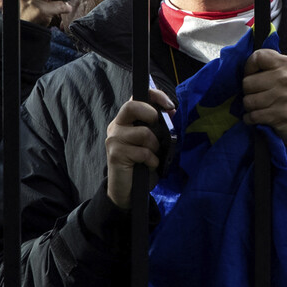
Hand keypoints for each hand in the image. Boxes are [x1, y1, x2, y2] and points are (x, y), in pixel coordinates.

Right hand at [105, 89, 175, 208]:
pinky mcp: (116, 154)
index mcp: (125, 120)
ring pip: (144, 133)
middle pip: (132, 107)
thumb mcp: (152, 142)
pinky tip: (149, 166)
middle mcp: (117, 126)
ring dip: (155, 146)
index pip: (135, 98)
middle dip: (151, 114)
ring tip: (153, 156)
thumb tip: (172, 112)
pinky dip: (152, 161)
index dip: (154, 95)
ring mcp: (114, 139)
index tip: (169, 105)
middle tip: (159, 128)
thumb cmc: (142, 165)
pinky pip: (143, 152)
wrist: (128, 191)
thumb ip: (158, 126)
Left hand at [242, 49, 286, 151]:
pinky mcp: (282, 115)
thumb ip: (262, 64)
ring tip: (259, 106)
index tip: (255, 76)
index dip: (249, 68)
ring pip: (248, 101)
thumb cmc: (280, 94)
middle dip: (248, 92)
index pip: (257, 57)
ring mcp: (286, 97)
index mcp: (286, 63)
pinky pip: (253, 116)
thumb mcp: (277, 73)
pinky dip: (250, 119)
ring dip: (249, 107)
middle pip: (247, 82)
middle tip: (258, 95)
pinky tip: (258, 116)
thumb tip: (238, 61)